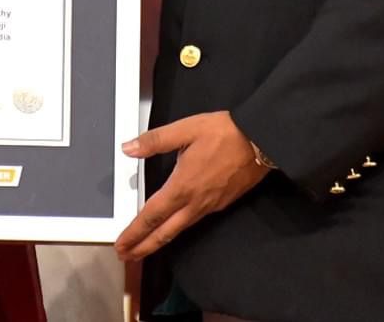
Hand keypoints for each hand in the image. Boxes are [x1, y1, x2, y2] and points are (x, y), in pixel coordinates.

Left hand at [113, 111, 268, 260]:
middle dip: (143, 246)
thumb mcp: (186, 129)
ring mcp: (210, 206)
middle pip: (164, 232)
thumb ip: (155, 140)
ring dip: (159, 241)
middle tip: (126, 255)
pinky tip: (174, 225)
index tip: (121, 244)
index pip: (151, 215)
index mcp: (182, 185)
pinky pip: (194, 221)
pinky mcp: (222, 204)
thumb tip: (128, 148)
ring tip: (144, 246)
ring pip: (179, 230)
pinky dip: (177, 229)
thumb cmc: (225, 132)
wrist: (262, 140)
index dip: (134, 232)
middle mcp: (195, 202)